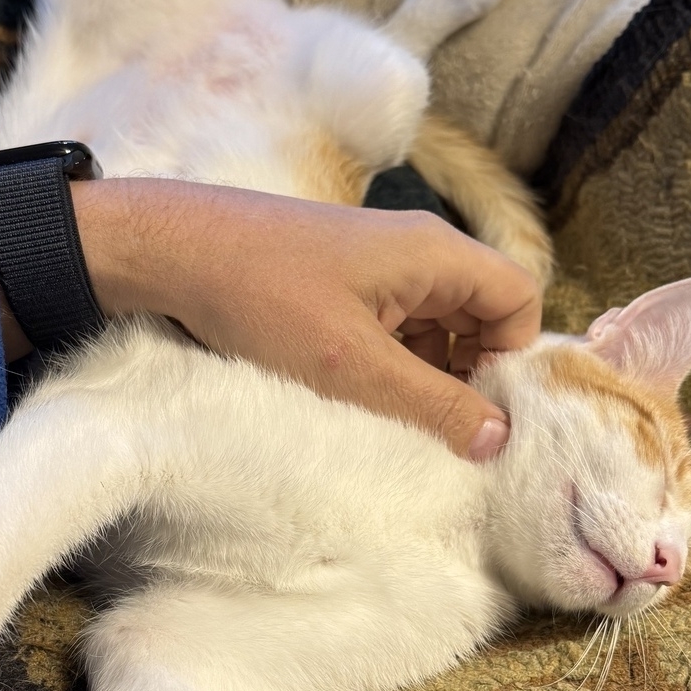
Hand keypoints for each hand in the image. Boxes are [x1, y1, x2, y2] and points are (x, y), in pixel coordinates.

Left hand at [61, 178, 542, 459]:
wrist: (172, 253)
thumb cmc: (261, 295)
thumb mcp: (353, 365)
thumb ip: (432, 403)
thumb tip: (498, 438)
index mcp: (435, 253)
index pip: (518, 299)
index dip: (512, 357)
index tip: (481, 412)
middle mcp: (417, 253)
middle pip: (480, 316)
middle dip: (469, 375)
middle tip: (438, 430)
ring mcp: (380, 268)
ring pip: (436, 329)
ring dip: (425, 377)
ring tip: (390, 419)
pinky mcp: (346, 285)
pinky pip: (395, 329)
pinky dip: (390, 366)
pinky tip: (358, 399)